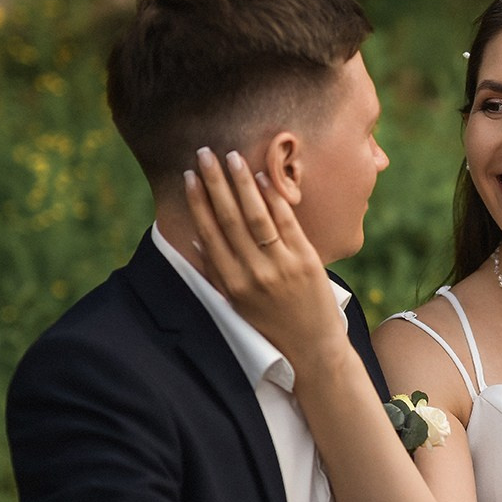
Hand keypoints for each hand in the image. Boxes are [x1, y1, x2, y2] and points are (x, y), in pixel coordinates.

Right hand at [184, 148, 346, 366]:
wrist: (313, 348)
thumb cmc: (272, 325)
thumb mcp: (237, 305)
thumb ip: (216, 274)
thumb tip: (195, 241)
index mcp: (232, 285)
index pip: (209, 235)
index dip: (198, 203)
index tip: (189, 177)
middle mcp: (253, 274)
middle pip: (229, 220)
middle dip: (215, 184)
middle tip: (204, 154)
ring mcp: (281, 267)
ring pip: (256, 216)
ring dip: (242, 183)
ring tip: (231, 156)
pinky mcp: (306, 261)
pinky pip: (287, 223)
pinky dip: (274, 198)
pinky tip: (263, 176)